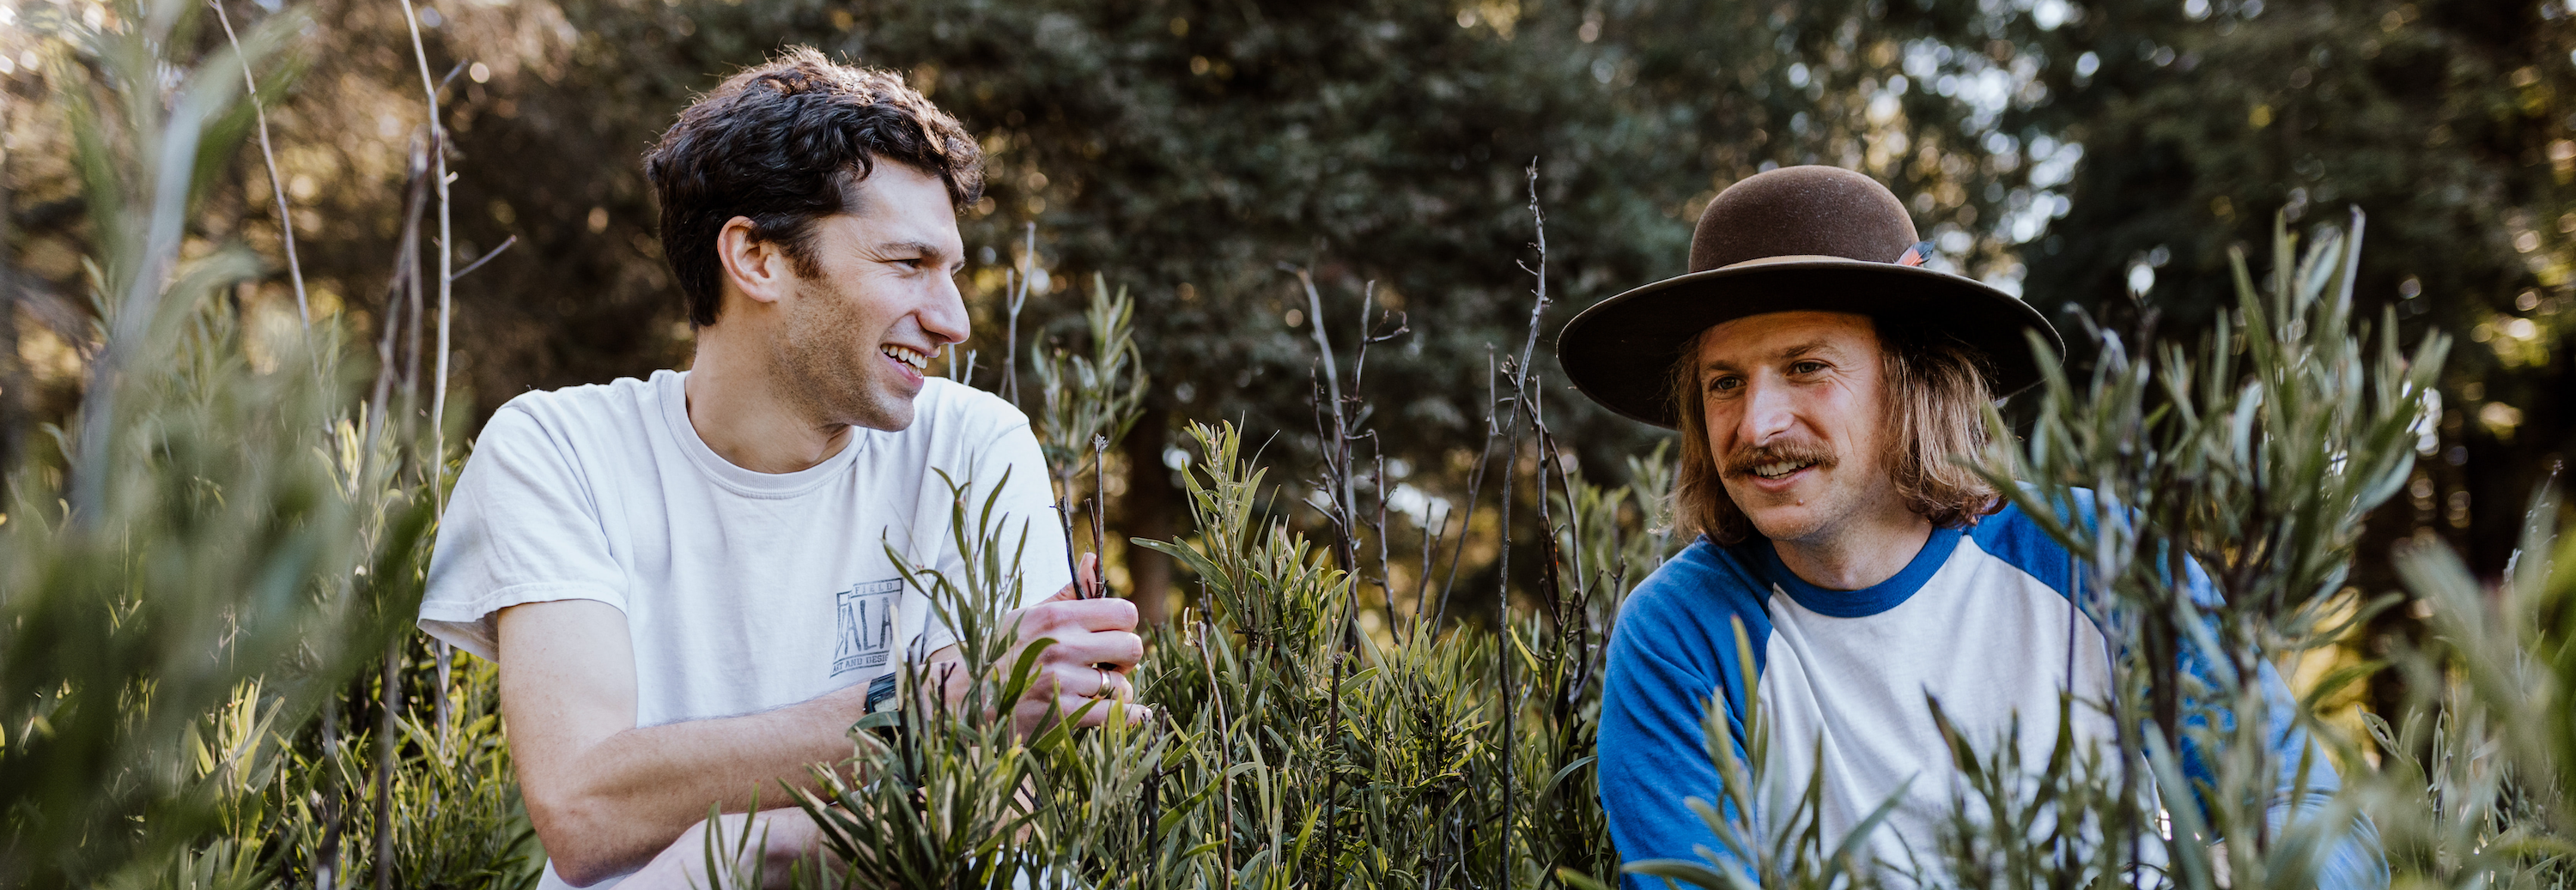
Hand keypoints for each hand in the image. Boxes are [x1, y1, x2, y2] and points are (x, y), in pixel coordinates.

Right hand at [997, 553, 1151, 735]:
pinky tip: (1132, 713)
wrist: (965, 696)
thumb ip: (1067, 592)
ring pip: (1122, 685)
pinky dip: (1128, 715)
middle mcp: (1063, 645)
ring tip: (1097, 690)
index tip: (1111, 636)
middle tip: (1109, 665)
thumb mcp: (1029, 615)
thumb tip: (1092, 559)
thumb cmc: (1001, 652)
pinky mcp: (1062, 713)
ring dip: (1116, 691)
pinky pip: (1113, 713)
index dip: (1124, 626)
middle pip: (1130, 647)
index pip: (1124, 613)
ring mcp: (1063, 681)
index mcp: (1057, 616)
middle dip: (1125, 658)